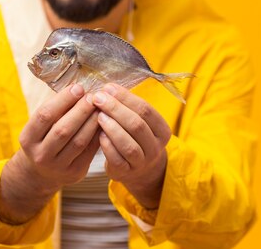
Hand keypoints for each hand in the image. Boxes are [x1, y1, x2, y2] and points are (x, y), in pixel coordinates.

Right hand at [0, 84, 100, 223]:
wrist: (41, 173)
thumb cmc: (42, 140)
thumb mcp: (38, 127)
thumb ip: (55, 111)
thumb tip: (78, 90)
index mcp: (27, 139)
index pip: (44, 115)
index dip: (62, 100)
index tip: (77, 87)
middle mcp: (40, 155)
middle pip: (63, 129)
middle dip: (80, 110)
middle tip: (93, 96)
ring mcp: (57, 166)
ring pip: (79, 141)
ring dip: (92, 121)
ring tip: (100, 107)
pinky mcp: (74, 173)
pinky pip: (89, 151)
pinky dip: (97, 135)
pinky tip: (104, 122)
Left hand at [92, 83, 170, 208]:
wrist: (139, 169)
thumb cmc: (134, 138)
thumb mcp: (137, 121)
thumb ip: (126, 106)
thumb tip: (107, 88)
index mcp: (162, 130)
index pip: (146, 110)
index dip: (126, 97)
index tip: (107, 87)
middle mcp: (155, 147)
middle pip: (137, 125)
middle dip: (115, 109)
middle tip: (97, 98)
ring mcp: (142, 162)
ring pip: (128, 144)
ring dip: (111, 127)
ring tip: (98, 115)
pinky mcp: (126, 172)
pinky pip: (116, 158)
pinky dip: (106, 145)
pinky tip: (97, 134)